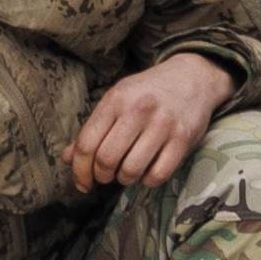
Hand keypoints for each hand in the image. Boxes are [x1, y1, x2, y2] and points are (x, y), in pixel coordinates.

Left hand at [67, 53, 236, 189]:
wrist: (192, 78)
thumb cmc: (147, 93)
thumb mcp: (117, 100)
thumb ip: (93, 128)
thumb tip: (67, 158)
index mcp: (116, 99)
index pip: (87, 144)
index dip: (80, 170)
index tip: (82, 182)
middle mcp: (138, 110)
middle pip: (106, 160)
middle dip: (102, 176)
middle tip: (106, 175)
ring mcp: (163, 125)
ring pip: (131, 170)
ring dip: (124, 179)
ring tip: (127, 171)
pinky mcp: (183, 139)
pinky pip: (158, 175)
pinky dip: (148, 181)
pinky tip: (148, 171)